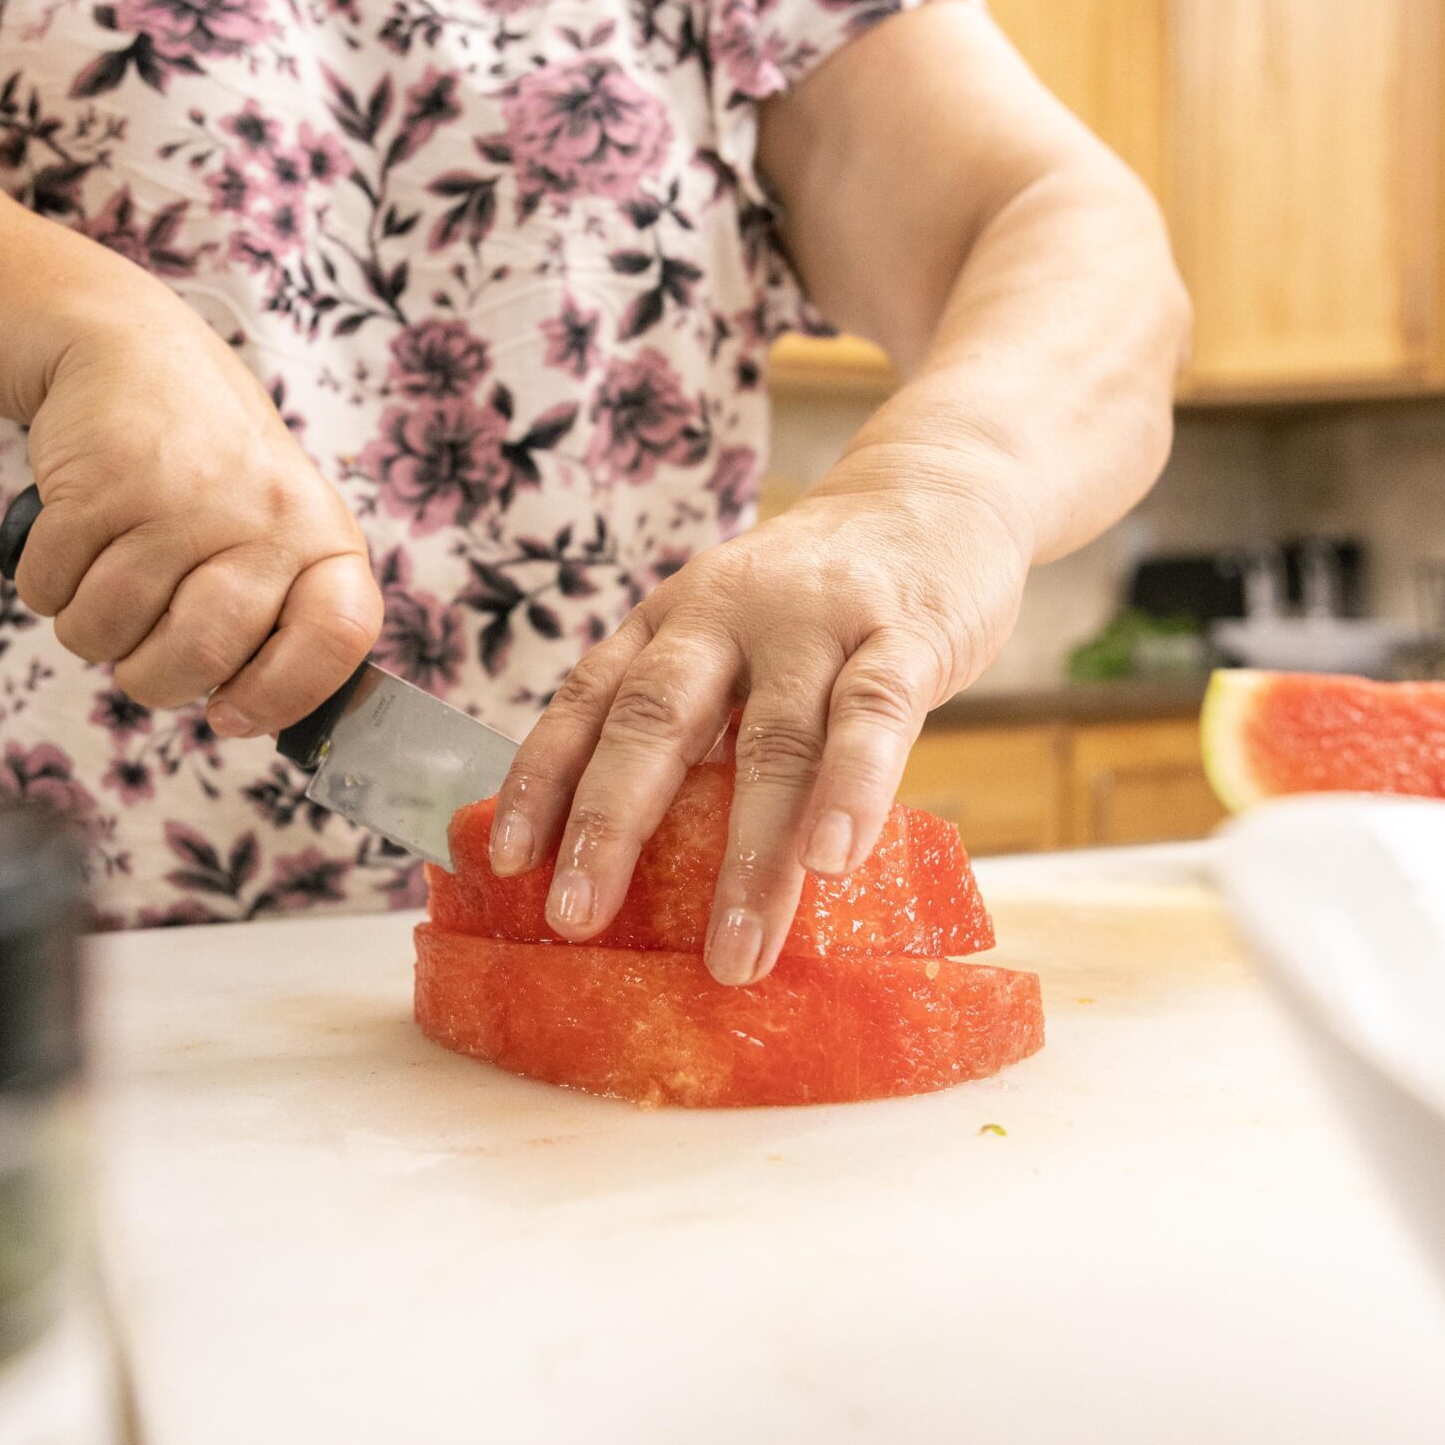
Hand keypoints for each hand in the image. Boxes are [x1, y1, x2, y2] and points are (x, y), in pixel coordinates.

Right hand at [13, 305, 380, 734]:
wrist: (131, 352)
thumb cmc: (209, 469)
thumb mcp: (273, 529)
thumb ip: (274, 617)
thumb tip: (245, 718)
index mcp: (322, 540)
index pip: (337, 640)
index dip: (282, 695)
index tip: (233, 713)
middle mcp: (265, 517)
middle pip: (199, 658)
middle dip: (152, 676)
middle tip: (145, 643)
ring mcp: (182, 498)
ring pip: (106, 635)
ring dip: (89, 625)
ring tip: (110, 568)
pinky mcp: (100, 483)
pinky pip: (49, 592)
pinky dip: (45, 582)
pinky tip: (74, 534)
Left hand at [488, 459, 1032, 984]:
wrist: (937, 493)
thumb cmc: (822, 601)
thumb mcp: (733, 639)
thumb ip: (698, 722)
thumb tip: (644, 860)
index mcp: (671, 620)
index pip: (588, 699)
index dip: (542, 779)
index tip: (507, 863)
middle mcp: (726, 613)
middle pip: (655, 719)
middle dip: (611, 824)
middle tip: (576, 919)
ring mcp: (816, 622)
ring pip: (773, 742)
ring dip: (750, 856)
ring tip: (733, 951)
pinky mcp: (906, 632)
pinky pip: (874, 716)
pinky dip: (852, 788)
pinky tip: (834, 860)